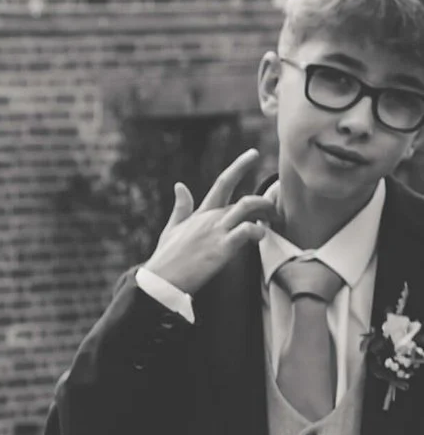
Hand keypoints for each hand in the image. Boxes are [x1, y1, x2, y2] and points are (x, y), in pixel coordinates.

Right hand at [141, 149, 274, 299]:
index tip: (254, 154)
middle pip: (245, 199)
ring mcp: (217, 232)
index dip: (240, 165)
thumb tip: (180, 185)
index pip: (223, 182)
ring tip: (273, 222)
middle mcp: (211, 218)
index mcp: (201, 213)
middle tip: (274, 213)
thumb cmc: (166, 258)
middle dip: (265, 203)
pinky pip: (246, 231)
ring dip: (266, 211)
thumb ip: (181, 207)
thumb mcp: (171, 229)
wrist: (160, 281)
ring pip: (248, 207)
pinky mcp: (222, 248)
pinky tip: (261, 237)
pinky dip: (258, 231)